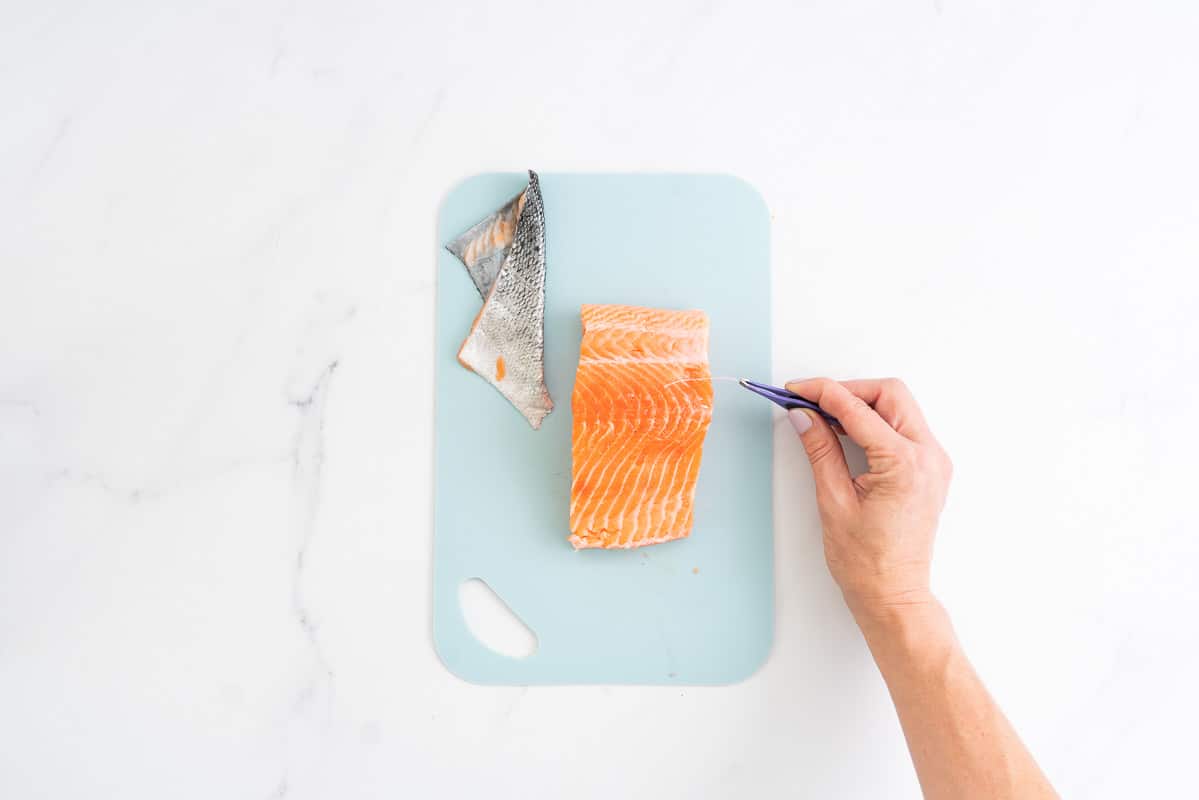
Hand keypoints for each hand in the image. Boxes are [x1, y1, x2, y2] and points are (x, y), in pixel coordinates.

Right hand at [785, 378, 952, 620]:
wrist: (893, 594)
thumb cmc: (866, 561)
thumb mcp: (833, 501)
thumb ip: (820, 450)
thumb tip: (803, 416)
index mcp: (904, 464)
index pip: (858, 409)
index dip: (822, 393)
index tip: (796, 391)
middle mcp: (928, 456)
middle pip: (889, 394)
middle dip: (847, 391)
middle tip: (811, 401)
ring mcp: (934, 461)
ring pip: (899, 406)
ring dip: (862, 403)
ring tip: (825, 416)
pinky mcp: (930, 468)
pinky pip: (905, 427)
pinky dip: (876, 420)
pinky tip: (849, 431)